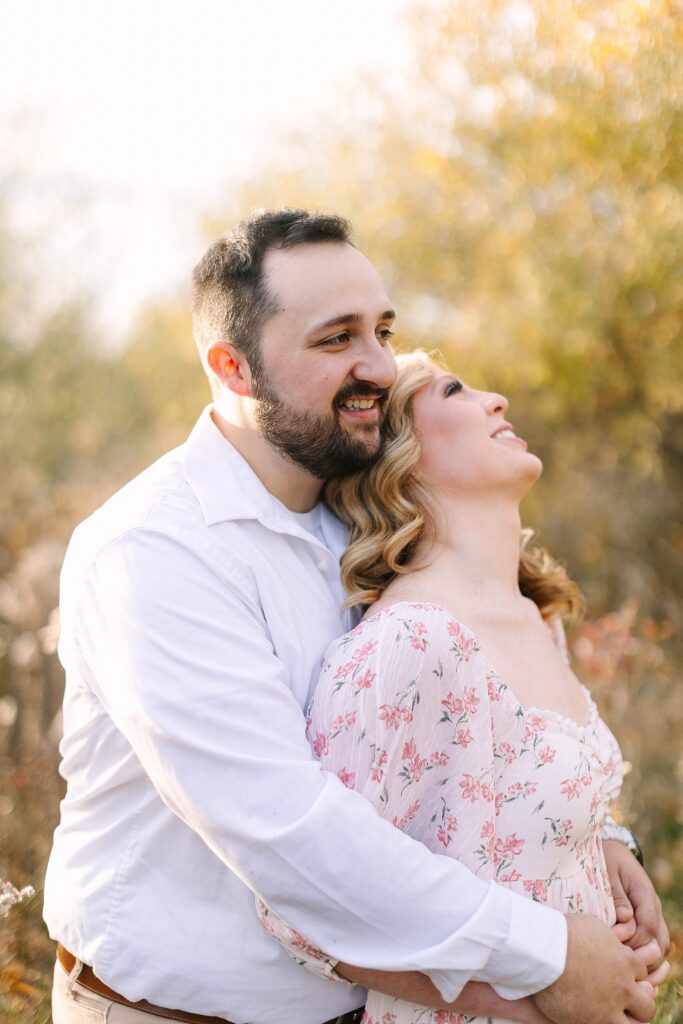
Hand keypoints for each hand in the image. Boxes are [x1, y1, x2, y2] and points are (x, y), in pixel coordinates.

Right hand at [533, 914, 656, 1023]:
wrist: (544, 951)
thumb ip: (608, 935)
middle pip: (647, 1003)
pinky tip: (593, 1018)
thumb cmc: (562, 933)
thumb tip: (616, 934)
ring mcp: (612, 1007)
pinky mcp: (595, 1022)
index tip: (616, 975)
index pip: (642, 973)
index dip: (630, 975)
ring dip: (628, 1020)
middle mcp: (625, 986)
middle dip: (637, 1002)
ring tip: (610, 1014)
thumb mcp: (592, 925)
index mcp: (626, 961)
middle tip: (619, 999)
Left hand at [604, 839, 670, 980]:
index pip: (648, 927)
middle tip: (623, 968)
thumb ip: (616, 895)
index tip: (617, 950)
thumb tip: (625, 918)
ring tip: (629, 972)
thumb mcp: (607, 871)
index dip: (635, 943)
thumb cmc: (606, 859)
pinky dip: (648, 957)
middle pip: (660, 942)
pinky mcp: (647, 920)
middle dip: (644, 958)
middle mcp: (654, 907)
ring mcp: (653, 915)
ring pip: (661, 946)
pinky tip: (633, 967)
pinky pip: (655, 943)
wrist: (613, 850)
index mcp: (644, 893)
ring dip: (648, 961)